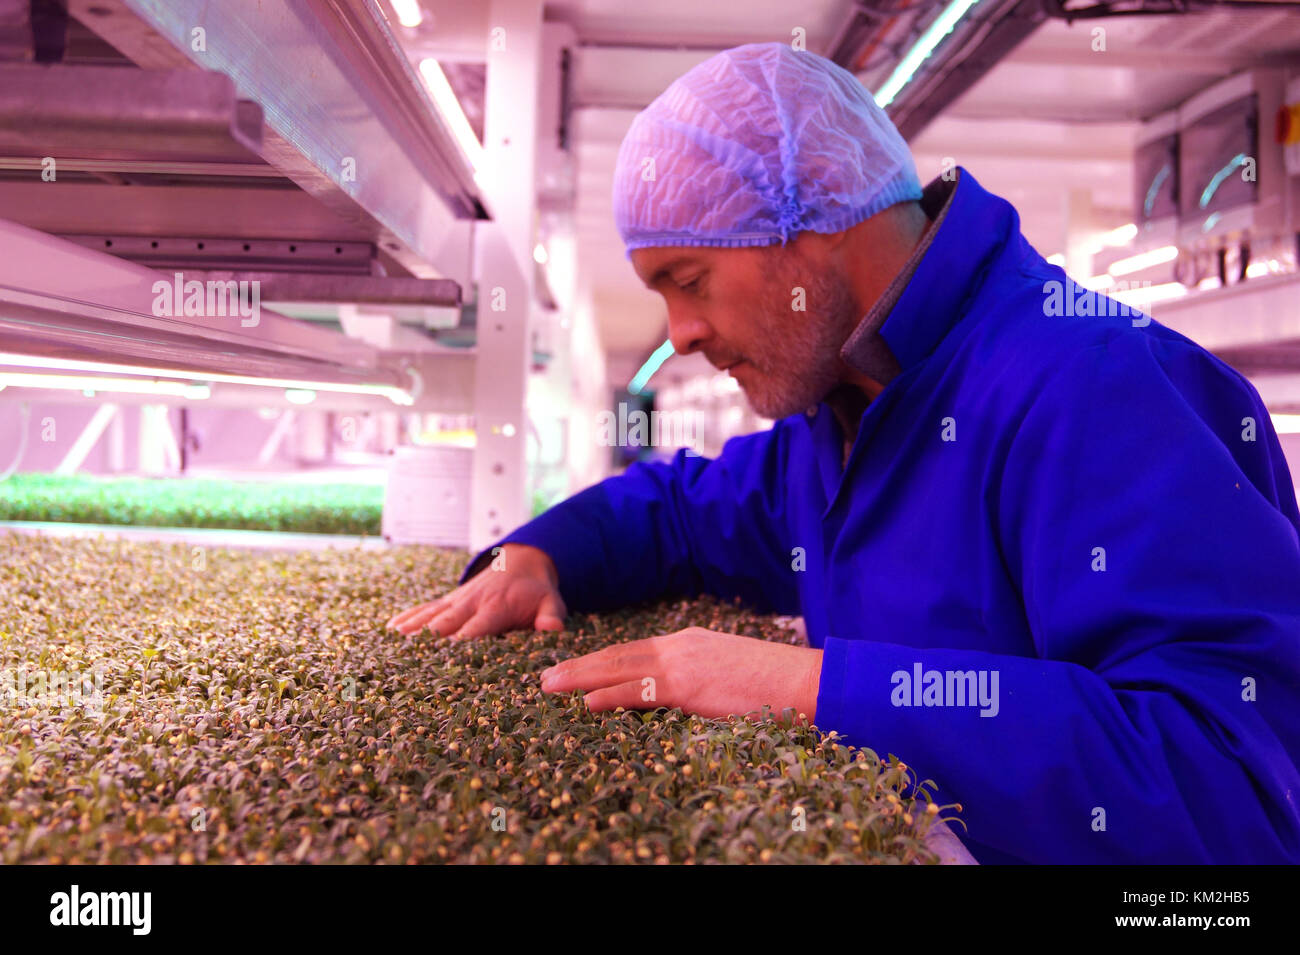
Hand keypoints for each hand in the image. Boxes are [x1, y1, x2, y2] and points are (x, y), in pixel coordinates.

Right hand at [386, 543, 565, 639]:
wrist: (522, 562)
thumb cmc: (536, 591)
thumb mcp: (551, 602)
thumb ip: (551, 617)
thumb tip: (552, 630)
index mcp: (496, 607)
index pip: (476, 626)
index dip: (461, 640)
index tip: (445, 655)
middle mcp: (472, 603)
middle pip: (447, 622)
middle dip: (430, 640)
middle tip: (409, 661)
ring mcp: (457, 600)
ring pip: (431, 615)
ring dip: (412, 628)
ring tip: (390, 643)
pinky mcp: (449, 600)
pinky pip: (426, 608)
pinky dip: (408, 617)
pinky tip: (389, 629)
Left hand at [540, 627, 822, 721]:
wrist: (803, 680)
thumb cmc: (772, 684)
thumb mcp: (727, 675)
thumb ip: (698, 682)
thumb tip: (679, 698)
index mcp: (689, 643)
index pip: (635, 650)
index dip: (602, 660)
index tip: (576, 668)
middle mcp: (681, 646)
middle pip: (619, 655)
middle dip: (580, 665)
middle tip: (546, 676)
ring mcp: (683, 663)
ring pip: (620, 669)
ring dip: (582, 677)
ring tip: (551, 686)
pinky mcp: (688, 685)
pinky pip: (640, 690)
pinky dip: (610, 695)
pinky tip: (588, 702)